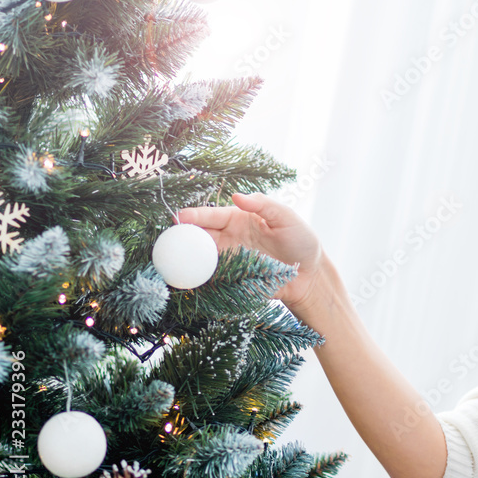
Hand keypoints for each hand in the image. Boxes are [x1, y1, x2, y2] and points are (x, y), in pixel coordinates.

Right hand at [177, 193, 324, 310]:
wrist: (310, 275)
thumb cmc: (300, 241)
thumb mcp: (286, 217)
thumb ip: (264, 205)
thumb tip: (237, 196)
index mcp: (238, 219)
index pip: (212, 216)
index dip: (195, 217)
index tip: (179, 217)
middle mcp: (229, 239)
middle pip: (199, 237)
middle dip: (181, 237)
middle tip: (167, 240)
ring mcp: (230, 261)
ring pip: (200, 259)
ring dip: (185, 260)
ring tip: (169, 261)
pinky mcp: (233, 281)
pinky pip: (212, 279)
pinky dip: (198, 280)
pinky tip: (186, 280)